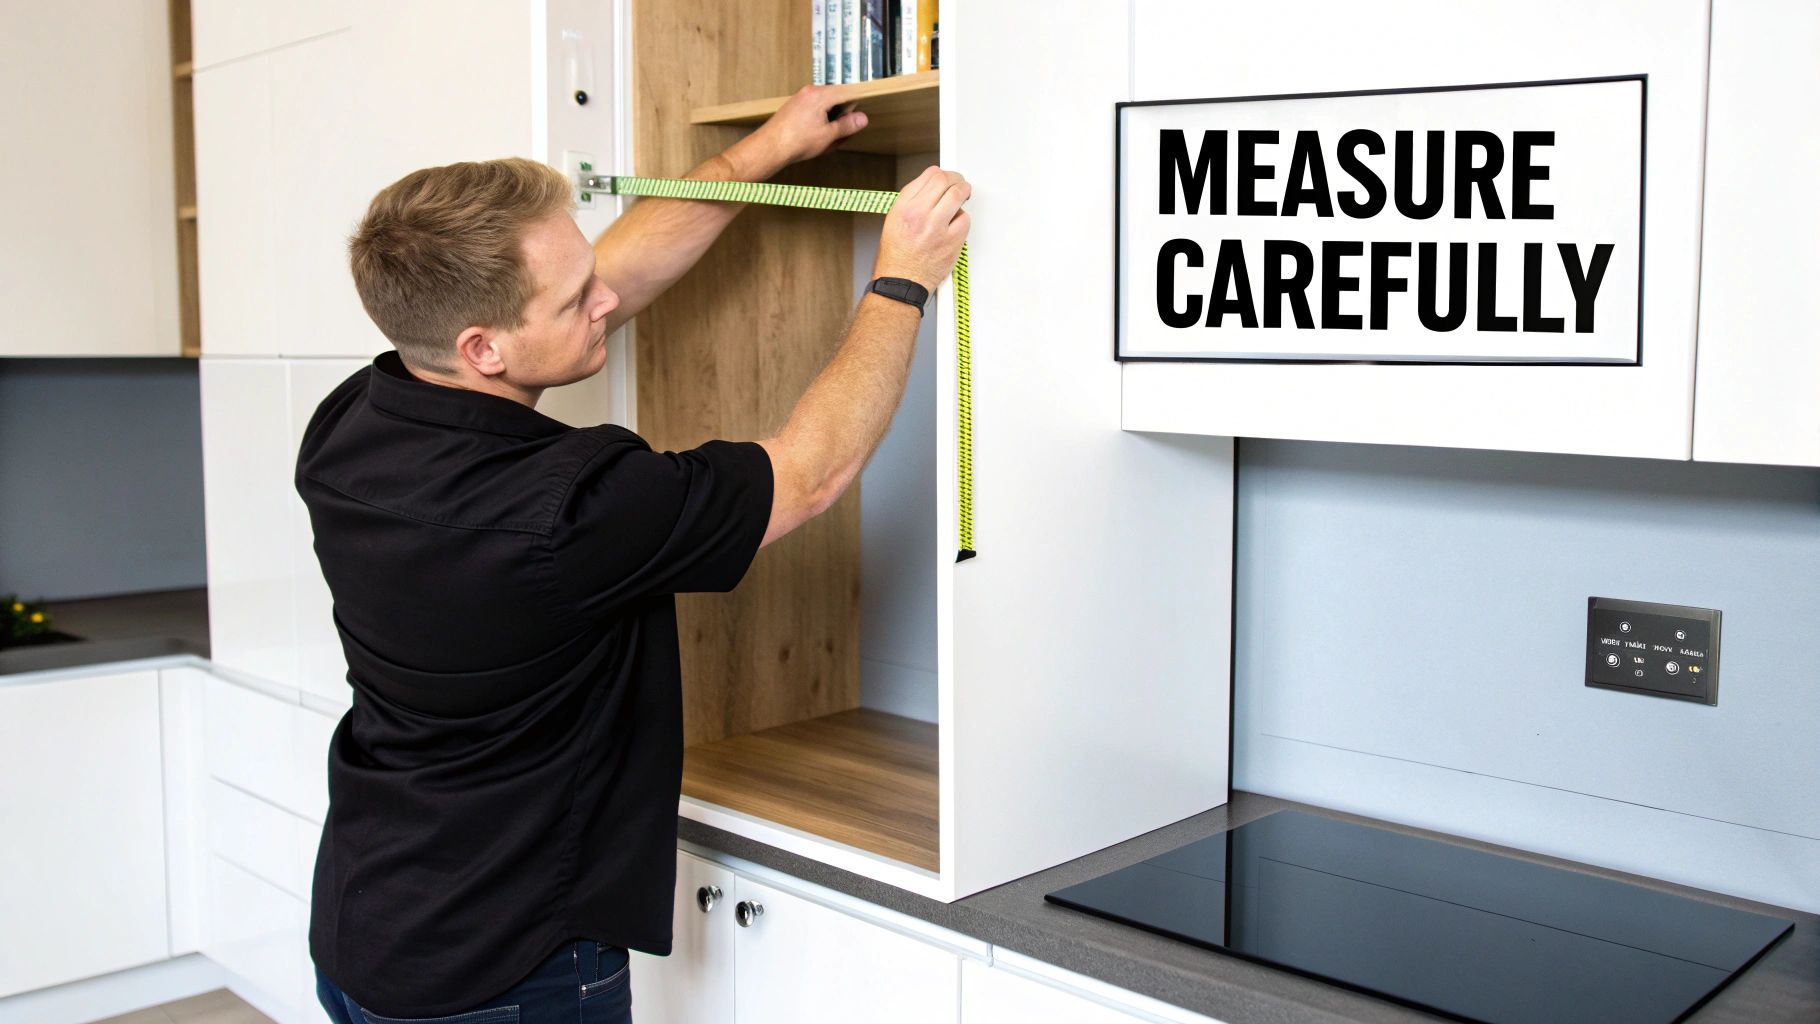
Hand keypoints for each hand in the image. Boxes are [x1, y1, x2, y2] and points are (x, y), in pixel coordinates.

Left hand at [747, 85, 869, 167]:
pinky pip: (813, 109)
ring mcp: (800, 97)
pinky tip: (816, 136)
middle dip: (841, 115)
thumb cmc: (796, 141)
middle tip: (842, 133)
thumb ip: (847, 125)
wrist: (769, 147)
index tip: (857, 119)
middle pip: (835, 97)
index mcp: (820, 94)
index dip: (855, 106)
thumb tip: (862, 118)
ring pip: (824, 104)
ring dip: (830, 120)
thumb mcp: (828, 135)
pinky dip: (819, 120)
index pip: (847, 92)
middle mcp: (809, 91)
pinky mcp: (794, 106)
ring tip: (828, 139)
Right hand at [874, 166, 970, 290]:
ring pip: (958, 195)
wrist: (901, 284)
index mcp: (904, 208)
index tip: (946, 177)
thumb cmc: (896, 256)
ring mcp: (937, 228)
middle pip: (945, 181)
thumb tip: (931, 182)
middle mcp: (919, 215)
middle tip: (960, 183)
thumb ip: (912, 199)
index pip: (929, 175)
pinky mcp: (952, 242)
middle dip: (956, 179)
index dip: (941, 173)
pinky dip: (962, 218)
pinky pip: (965, 219)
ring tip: (963, 196)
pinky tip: (955, 224)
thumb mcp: (894, 220)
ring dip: (964, 193)